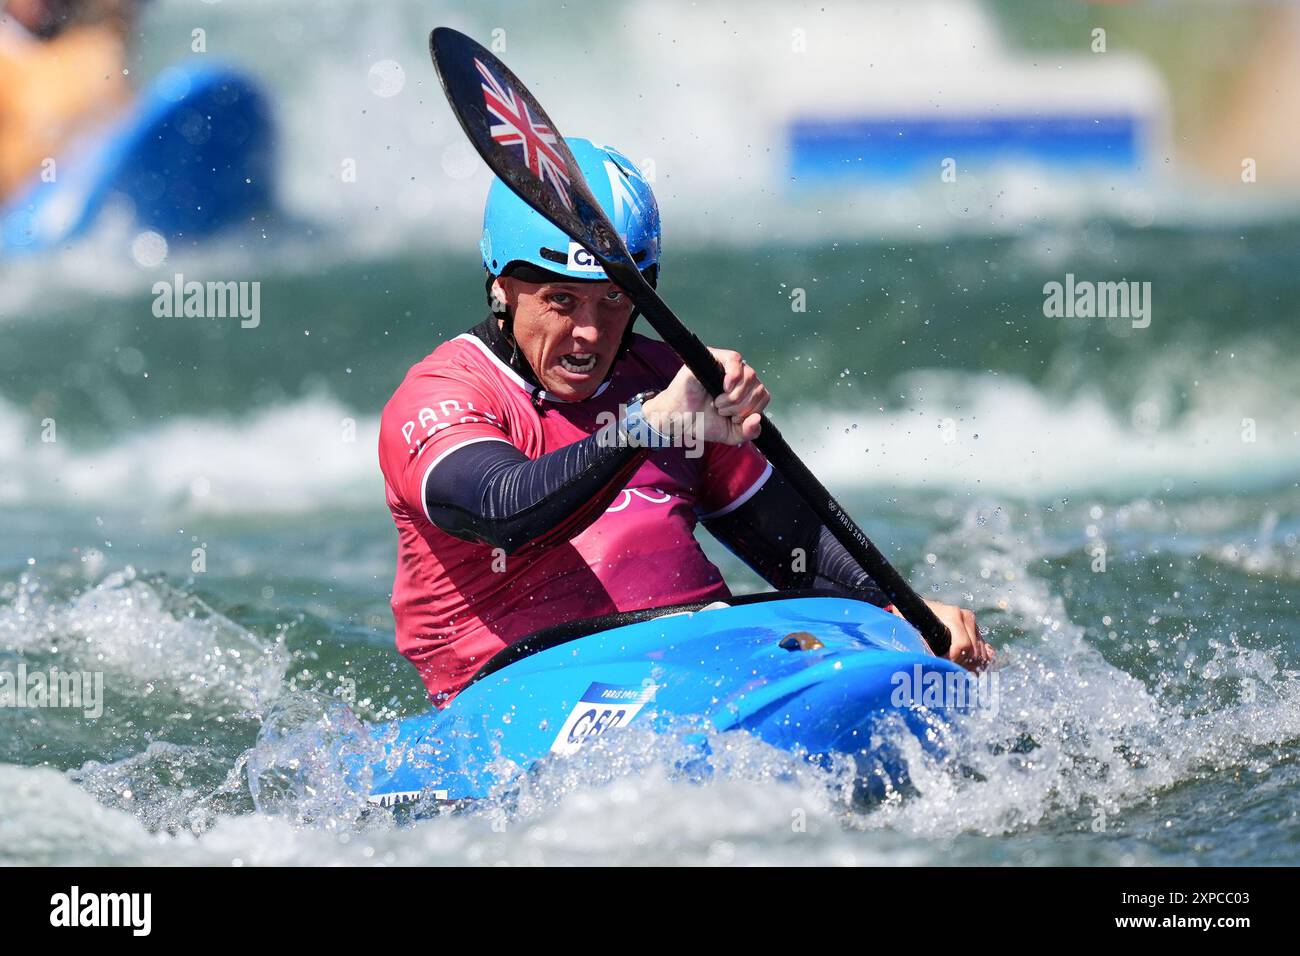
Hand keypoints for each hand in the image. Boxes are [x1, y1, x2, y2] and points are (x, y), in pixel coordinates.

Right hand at [642, 348, 769, 444]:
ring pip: (749, 375)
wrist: (678, 420)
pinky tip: (726, 386)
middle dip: (741, 406)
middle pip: (758, 387)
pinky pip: (735, 359)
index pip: (763, 396)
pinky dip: (734, 375)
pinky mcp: (713, 357)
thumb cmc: (701, 422)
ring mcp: (726, 366)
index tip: (734, 419)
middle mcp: (738, 377)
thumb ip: (748, 432)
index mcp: (744, 392)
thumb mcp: (731, 434)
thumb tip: (757, 419)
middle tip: (722, 411)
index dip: (752, 410)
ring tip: (718, 403)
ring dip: (734, 396)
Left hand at [891, 600, 993, 671]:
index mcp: (953, 615)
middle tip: (948, 672)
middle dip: (961, 666)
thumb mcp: (914, 631)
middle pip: (974, 652)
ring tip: (954, 672)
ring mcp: (974, 625)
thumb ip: (924, 647)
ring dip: (970, 668)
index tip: (943, 668)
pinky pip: (987, 653)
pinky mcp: (978, 633)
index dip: (953, 661)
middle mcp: (966, 618)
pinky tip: (966, 668)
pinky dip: (979, 664)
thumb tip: (934, 667)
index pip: (963, 646)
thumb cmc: (913, 621)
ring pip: (982, 655)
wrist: (917, 610)